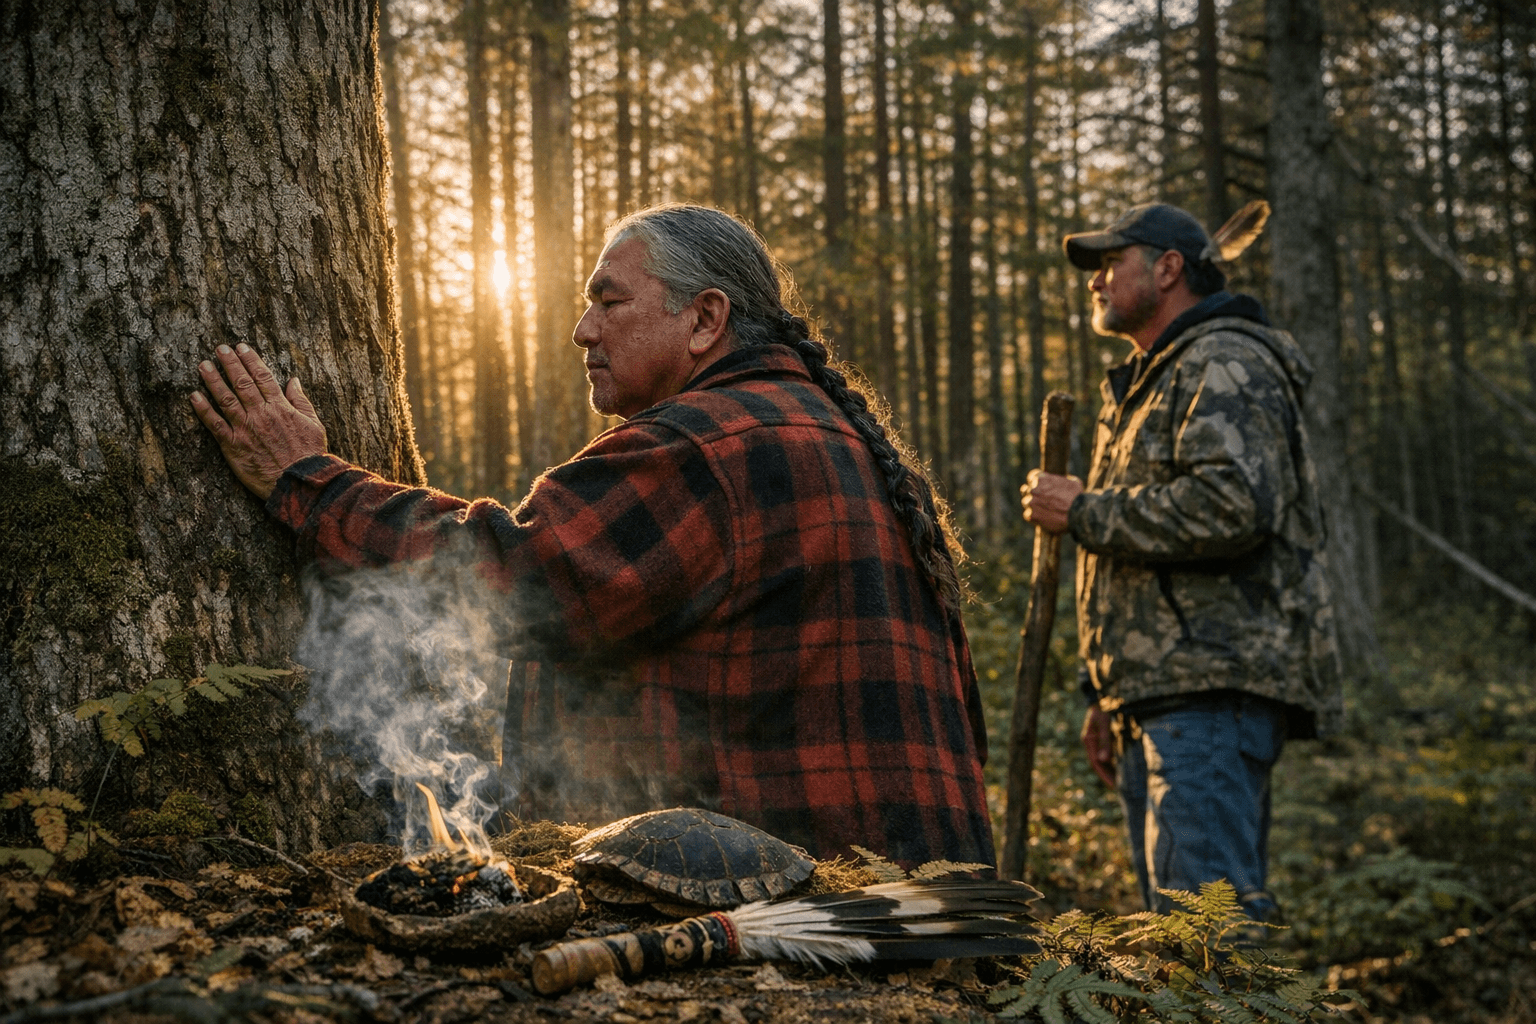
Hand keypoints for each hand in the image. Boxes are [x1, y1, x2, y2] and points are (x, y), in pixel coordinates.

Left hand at [190, 344, 327, 499]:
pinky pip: (215, 424)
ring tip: (203, 365)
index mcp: (280, 407)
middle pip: (242, 382)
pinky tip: (194, 396)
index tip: (240, 347)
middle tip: (219, 349)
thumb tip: (293, 381)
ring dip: (213, 380)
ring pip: (225, 398)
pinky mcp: (234, 446)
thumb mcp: (314, 424)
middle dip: (229, 363)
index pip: (263, 376)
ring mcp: (245, 429)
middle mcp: (261, 414)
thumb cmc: (309, 455)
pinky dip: (203, 409)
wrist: (299, 482)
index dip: (250, 360)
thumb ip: (301, 401)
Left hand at [1020, 469, 1082, 533]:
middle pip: (1026, 490)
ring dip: (1032, 505)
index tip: (1038, 487)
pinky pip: (1027, 515)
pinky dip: (1033, 517)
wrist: (1078, 513)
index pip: (1031, 477)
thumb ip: (1063, 480)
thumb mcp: (1073, 482)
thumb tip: (1065, 481)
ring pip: (1026, 502)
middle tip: (1038, 500)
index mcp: (1042, 478)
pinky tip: (1040, 518)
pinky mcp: (1032, 515)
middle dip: (1032, 494)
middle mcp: (1034, 489)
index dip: (1035, 482)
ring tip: (1040, 510)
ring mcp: (1031, 502)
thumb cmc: (1078, 497)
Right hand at [1080, 705, 1115, 787]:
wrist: (1107, 693)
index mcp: (1089, 739)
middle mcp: (1092, 741)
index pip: (1096, 763)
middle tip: (1120, 788)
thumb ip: (1105, 741)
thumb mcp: (1105, 723)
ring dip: (1112, 769)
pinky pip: (1109, 751)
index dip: (1105, 775)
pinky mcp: (1104, 735)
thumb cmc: (1106, 707)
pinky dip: (1115, 760)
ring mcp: (1097, 739)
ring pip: (1104, 758)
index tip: (1115, 786)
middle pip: (1099, 763)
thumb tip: (1103, 760)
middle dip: (1109, 775)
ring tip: (1123, 781)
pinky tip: (1123, 765)